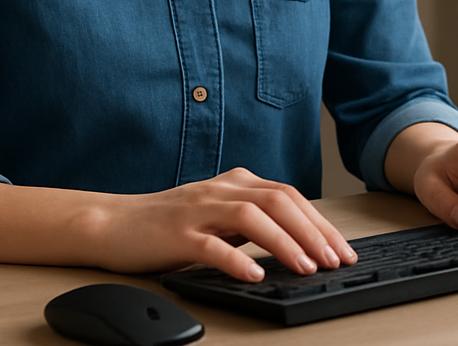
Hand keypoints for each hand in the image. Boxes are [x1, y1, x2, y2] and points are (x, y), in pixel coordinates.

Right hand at [0, 169, 356, 281]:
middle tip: (335, 260)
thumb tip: (300, 241)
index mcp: (238, 182)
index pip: (290, 197)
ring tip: (306, 267)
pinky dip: (236, 259)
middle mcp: (223, 189)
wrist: (115, 222)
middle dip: (313, 232)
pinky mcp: (178, 232)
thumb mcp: (219, 213)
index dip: (320, 223)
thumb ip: (254, 218)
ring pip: (253, 217)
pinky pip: (212, 245)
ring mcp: (200, 208)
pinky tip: (254, 275)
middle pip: (279, 202)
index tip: (342, 250)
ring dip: (285, 242)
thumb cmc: (170, 223)